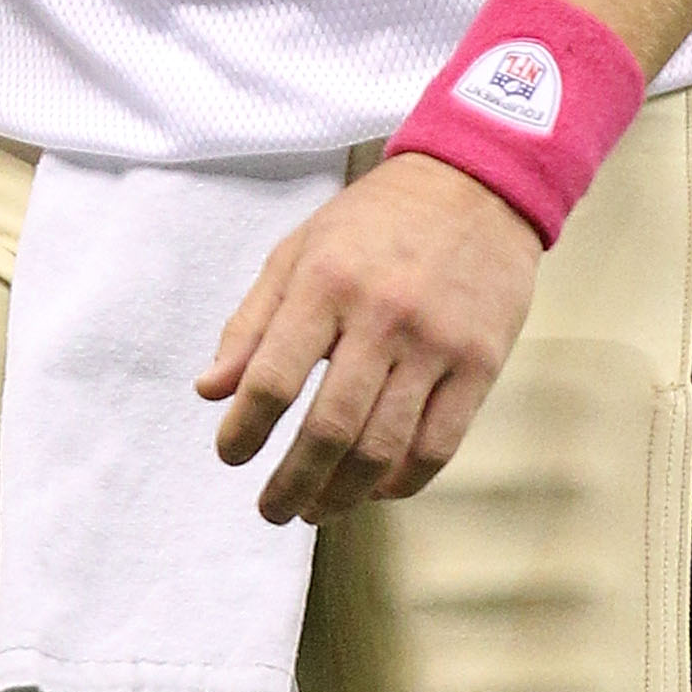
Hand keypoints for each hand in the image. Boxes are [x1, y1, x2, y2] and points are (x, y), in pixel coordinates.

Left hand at [197, 153, 540, 525]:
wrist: (474, 183)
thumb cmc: (375, 220)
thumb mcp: (300, 249)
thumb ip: (252, 321)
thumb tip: (211, 390)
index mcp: (326, 282)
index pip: (273, 379)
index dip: (244, 430)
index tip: (230, 453)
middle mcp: (381, 316)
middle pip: (329, 429)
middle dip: (292, 483)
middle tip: (272, 508)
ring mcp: (436, 344)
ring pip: (383, 449)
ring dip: (342, 494)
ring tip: (316, 508)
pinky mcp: (480, 364)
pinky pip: (438, 446)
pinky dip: (402, 482)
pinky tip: (375, 488)